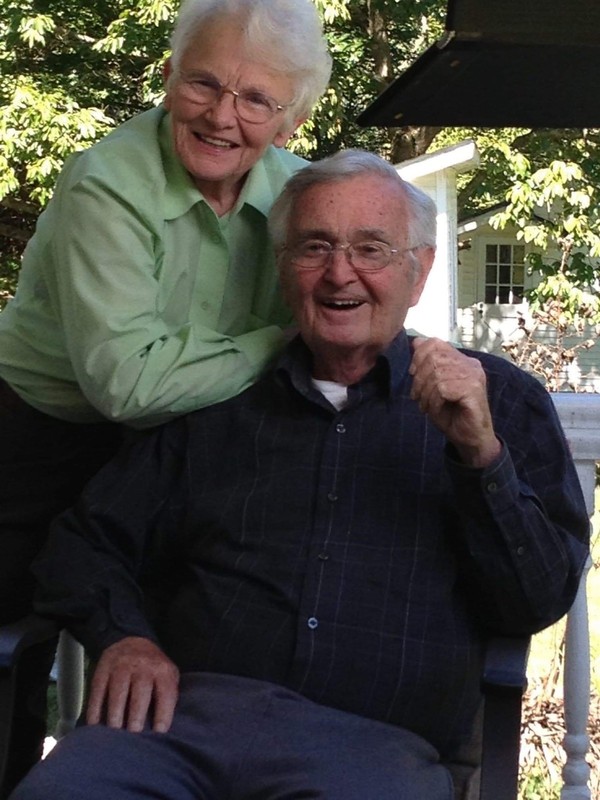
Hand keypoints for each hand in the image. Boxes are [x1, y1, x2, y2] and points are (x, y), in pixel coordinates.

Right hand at [86, 636, 178, 732]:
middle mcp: (142, 666)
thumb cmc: (153, 668)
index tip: (159, 732)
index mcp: (162, 670)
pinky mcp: (103, 668)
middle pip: (140, 692)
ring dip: (115, 713)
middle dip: (136, 715)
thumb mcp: (168, 674)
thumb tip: (163, 727)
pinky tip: (94, 723)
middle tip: (133, 734)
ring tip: (114, 732)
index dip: (164, 713)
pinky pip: (98, 689)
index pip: (166, 692)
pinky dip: (95, 708)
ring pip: (118, 691)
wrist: (131, 640)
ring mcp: (121, 665)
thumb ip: (168, 696)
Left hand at [409, 337, 500, 467]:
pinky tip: (435, 409)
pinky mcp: (474, 389)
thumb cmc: (451, 413)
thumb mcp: (433, 386)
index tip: (412, 374)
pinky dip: (433, 401)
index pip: (435, 343)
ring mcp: (474, 376)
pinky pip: (443, 388)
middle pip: (433, 358)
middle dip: (419, 379)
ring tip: (426, 406)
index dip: (418, 357)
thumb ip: (426, 364)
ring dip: (425, 393)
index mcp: (462, 360)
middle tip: (417, 396)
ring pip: (437, 374)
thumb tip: (416, 340)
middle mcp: (470, 364)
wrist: (469, 438)